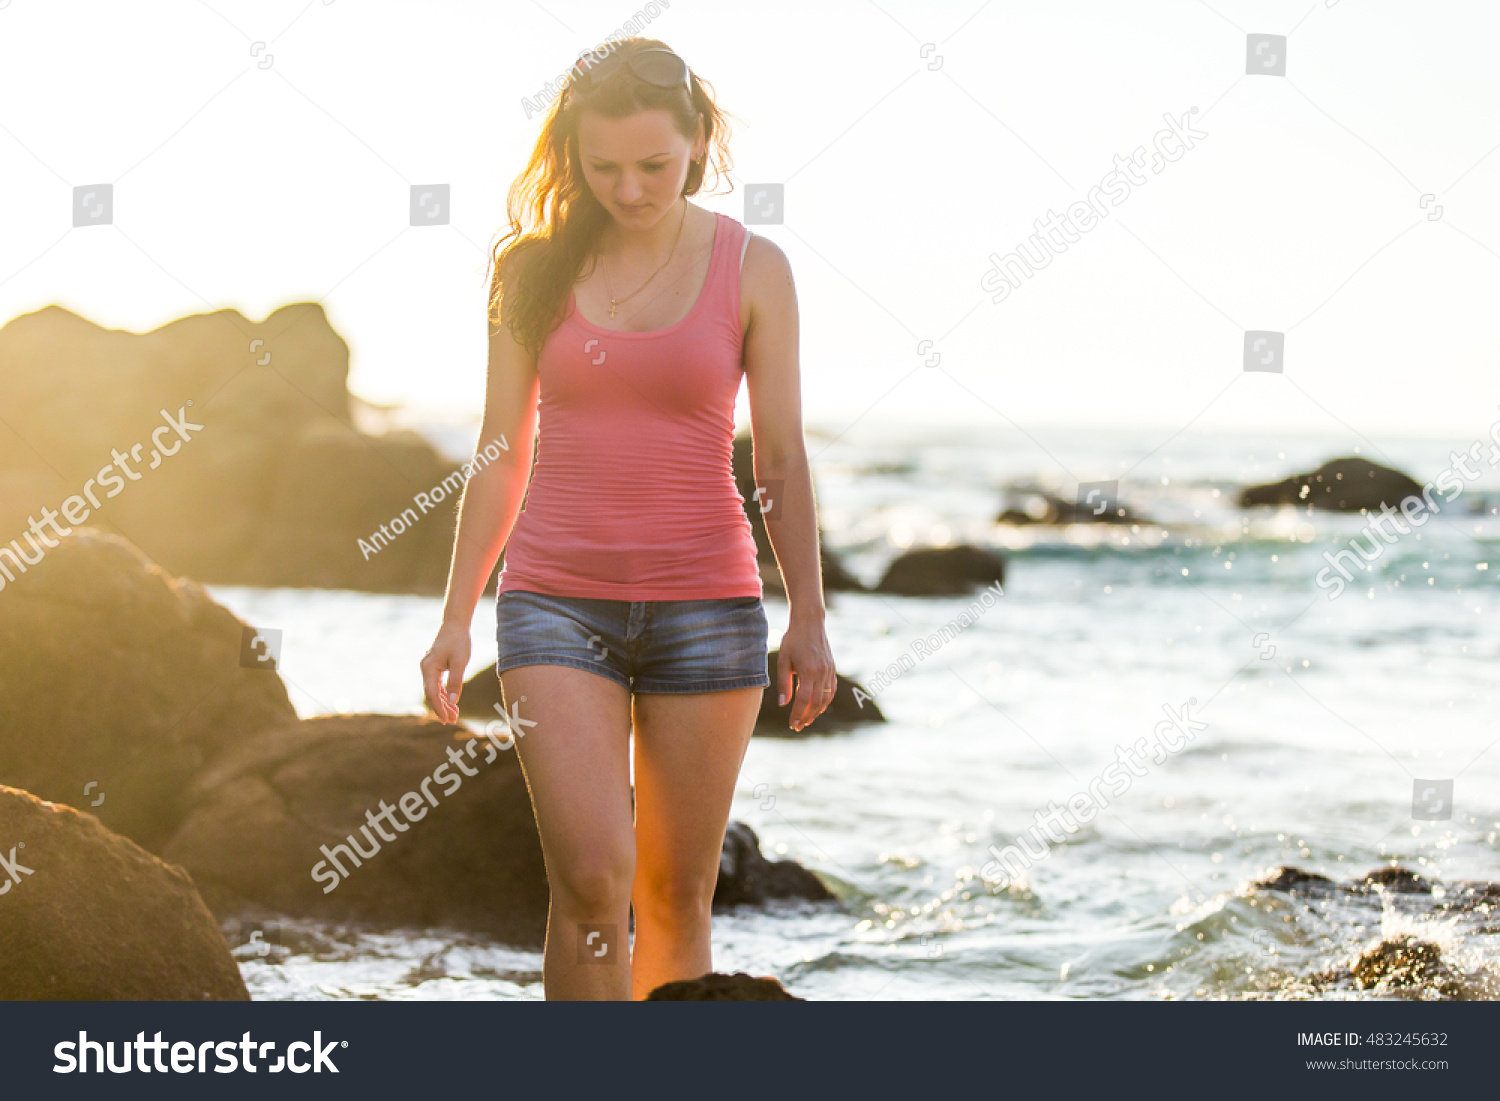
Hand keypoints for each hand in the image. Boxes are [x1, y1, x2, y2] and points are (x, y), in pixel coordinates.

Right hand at [421, 621, 471, 724]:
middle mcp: (425, 669)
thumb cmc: (458, 641)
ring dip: (443, 703)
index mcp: (428, 668)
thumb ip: (455, 682)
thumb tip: (453, 701)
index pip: (431, 694)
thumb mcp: (460, 662)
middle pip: (431, 694)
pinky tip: (452, 702)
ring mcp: (429, 668)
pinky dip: (444, 694)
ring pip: (434, 690)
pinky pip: (437, 684)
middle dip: (442, 708)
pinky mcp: (435, 666)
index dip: (439, 708)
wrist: (455, 624)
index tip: (447, 720)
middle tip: (453, 721)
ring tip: (455, 715)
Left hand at [775, 616, 835, 731]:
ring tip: (807, 720)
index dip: (798, 714)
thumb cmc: (793, 640)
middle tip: (798, 726)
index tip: (792, 724)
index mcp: (808, 671)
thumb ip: (784, 683)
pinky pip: (831, 690)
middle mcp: (821, 672)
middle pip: (816, 702)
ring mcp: (829, 671)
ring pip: (826, 698)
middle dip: (807, 716)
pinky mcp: (832, 668)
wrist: (810, 623)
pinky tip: (817, 707)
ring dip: (817, 711)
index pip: (804, 700)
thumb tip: (783, 704)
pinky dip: (825, 701)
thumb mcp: (783, 660)